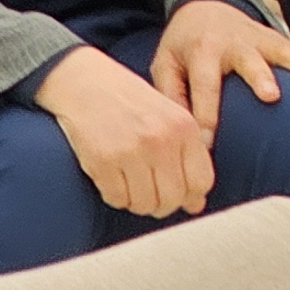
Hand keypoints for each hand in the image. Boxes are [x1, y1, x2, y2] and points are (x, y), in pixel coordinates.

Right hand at [34, 41, 211, 217]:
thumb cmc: (131, 102)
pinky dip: (116, 197)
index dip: (191, 196)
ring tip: (133, 187)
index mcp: (184, 126)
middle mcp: (162, 140)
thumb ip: (188, 157)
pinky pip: (117, 199)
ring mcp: (132, 151)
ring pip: (145, 204)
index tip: (180, 194)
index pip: (202, 181)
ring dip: (139, 203)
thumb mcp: (169, 118)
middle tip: (153, 196)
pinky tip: (114, 181)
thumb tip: (196, 205)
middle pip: (173, 199)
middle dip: (163, 205)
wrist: (87, 84)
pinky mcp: (103, 161)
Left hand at [150, 0, 289, 132]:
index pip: (204, 85)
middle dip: (261, 78)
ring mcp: (261, 38)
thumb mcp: (164, 63)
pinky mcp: (279, 38)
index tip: (209, 143)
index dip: (206, 114)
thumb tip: (180, 130)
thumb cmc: (183, 44)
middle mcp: (235, 42)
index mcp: (202, 50)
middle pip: (250, 61)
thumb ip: (170, 93)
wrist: (206, 4)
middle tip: (272, 96)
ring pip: (284, 51)